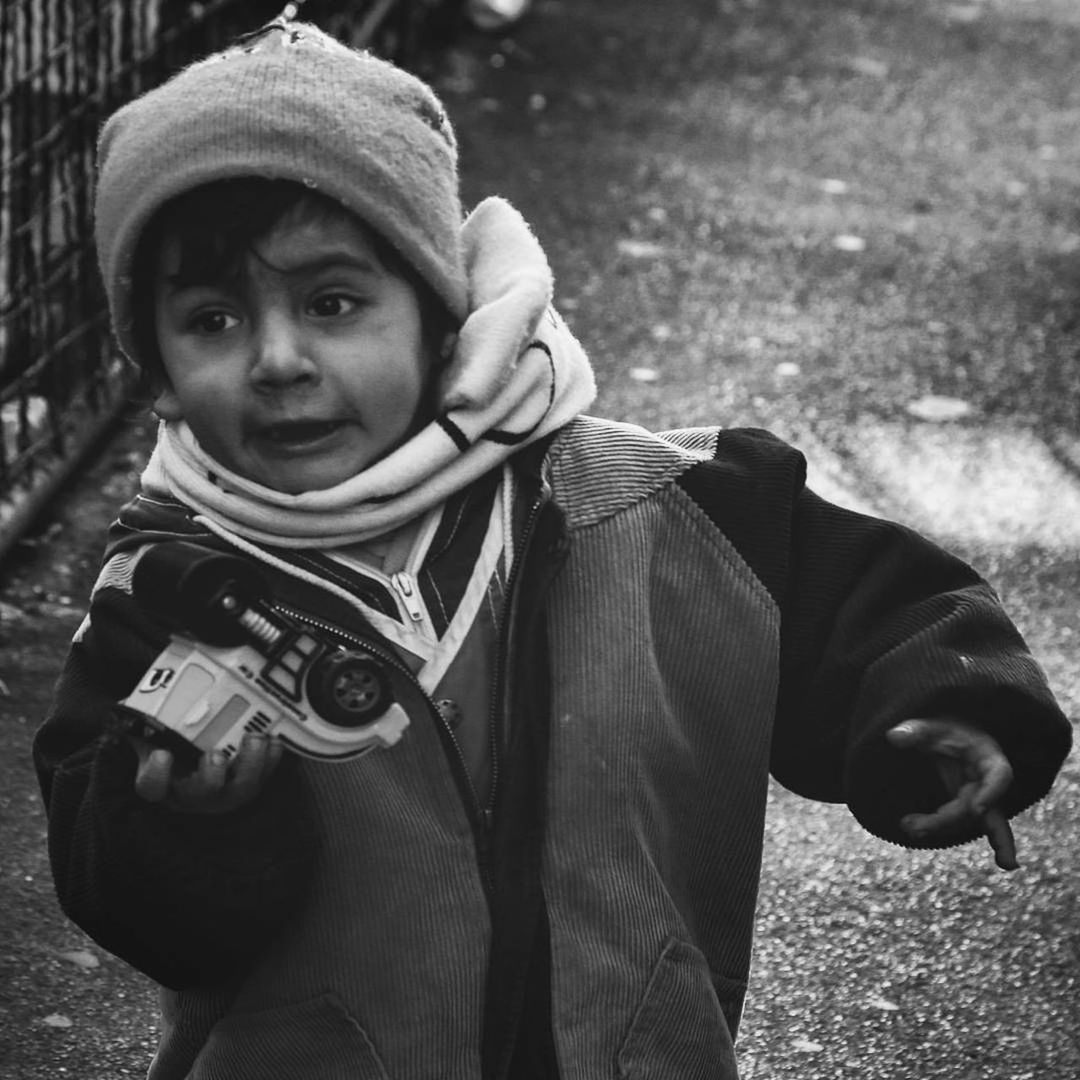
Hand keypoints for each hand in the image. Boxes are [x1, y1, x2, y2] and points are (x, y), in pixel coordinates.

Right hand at [132, 733, 283, 813]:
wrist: (194, 759)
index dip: (157, 774)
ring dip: (250, 764)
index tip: (162, 754)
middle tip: (216, 755)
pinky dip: (271, 759)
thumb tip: (143, 693)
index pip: (152, 785)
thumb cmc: (172, 742)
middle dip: (211, 775)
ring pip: (239, 789)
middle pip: (200, 793)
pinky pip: (264, 777)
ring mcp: (224, 792)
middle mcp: (192, 793)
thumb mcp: (155, 732)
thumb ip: (149, 718)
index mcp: (162, 781)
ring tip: (254, 739)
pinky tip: (273, 740)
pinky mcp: (249, 783)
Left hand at [886, 718, 1016, 870]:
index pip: (999, 775)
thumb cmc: (943, 729)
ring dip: (939, 827)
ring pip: (969, 820)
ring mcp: (980, 796)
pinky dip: (973, 841)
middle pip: (979, 806)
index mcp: (987, 757)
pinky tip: (1004, 865)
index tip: (976, 809)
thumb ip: (914, 730)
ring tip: (907, 826)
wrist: (947, 737)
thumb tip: (894, 736)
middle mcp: (988, 781)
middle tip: (913, 826)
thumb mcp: (930, 725)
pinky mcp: (967, 806)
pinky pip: (970, 825)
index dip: (991, 793)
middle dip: (949, 819)